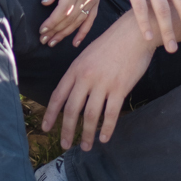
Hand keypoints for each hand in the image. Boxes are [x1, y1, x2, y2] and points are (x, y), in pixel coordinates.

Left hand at [40, 0, 99, 47]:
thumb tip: (45, 3)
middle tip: (43, 40)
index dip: (51, 23)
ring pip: (79, 22)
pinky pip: (91, 20)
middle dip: (56, 31)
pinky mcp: (97, 0)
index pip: (62, 11)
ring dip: (66, 34)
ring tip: (53, 42)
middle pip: (70, 19)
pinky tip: (75, 43)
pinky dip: (83, 32)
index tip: (41, 30)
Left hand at [42, 13, 153, 150]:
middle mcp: (86, 77)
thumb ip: (79, 73)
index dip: (51, 114)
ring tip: (86, 146)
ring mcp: (103, 83)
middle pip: (72, 109)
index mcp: (75, 68)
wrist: (134, 34)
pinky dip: (106, 128)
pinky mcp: (120, 88)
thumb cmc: (112, 43)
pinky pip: (111, 114)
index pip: (58, 95)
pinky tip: (104, 138)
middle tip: (65, 145)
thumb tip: (73, 93)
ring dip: (87, 134)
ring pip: (90, 115)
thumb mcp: (88, 54)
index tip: (46, 128)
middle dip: (67, 130)